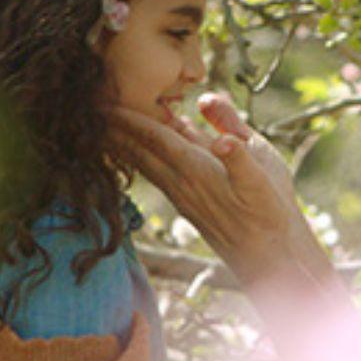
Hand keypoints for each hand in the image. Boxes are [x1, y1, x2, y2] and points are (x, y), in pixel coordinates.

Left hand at [110, 95, 332, 287]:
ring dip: (122, 147)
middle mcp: (181, 183)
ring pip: (144, 166)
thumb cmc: (270, 209)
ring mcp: (181, 197)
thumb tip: (212, 114)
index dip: (129, 118)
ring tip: (101, 131)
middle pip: (139, 151)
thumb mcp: (263, 169)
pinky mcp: (186, 207)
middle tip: (90, 109)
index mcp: (196, 168)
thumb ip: (236, 140)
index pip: (154, 137)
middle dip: (115, 130)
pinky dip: (139, 162)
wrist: (268, 258)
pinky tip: (137, 158)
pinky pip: (155, 177)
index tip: (105, 102)